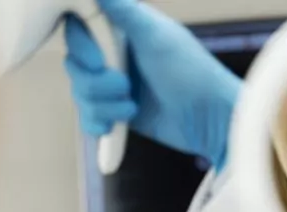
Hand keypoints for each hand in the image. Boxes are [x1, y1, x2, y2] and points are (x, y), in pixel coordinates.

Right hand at [63, 0, 240, 170]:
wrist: (211, 120)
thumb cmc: (192, 73)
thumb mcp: (157, 37)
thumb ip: (124, 10)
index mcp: (123, 29)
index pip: (78, 28)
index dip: (81, 46)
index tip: (97, 60)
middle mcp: (116, 55)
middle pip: (75, 65)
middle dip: (96, 82)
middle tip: (125, 86)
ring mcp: (116, 85)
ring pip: (82, 94)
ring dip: (105, 105)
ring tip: (133, 107)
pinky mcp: (119, 113)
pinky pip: (90, 119)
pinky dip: (100, 124)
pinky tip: (117, 124)